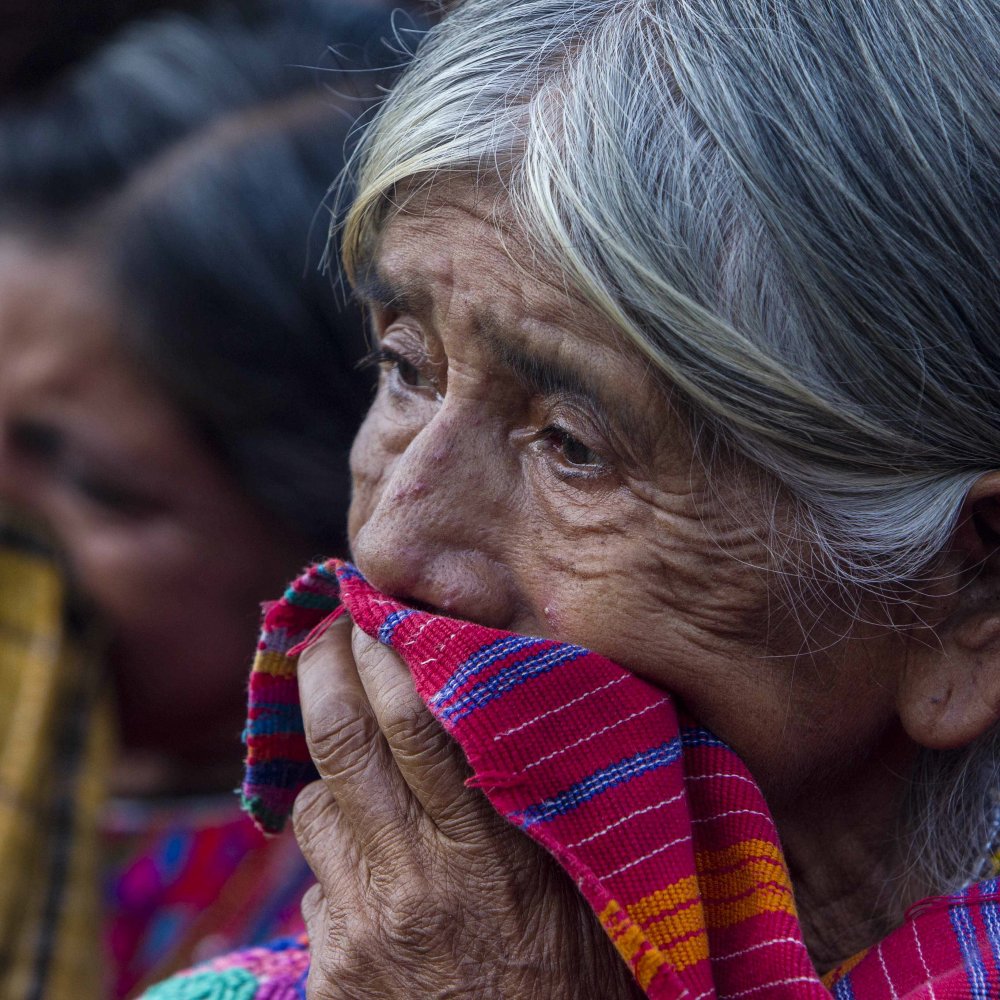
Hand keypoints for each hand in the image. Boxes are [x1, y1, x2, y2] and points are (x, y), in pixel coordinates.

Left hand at [293, 617, 643, 999]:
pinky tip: (373, 871)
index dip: (391, 656)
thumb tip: (539, 718)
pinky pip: (312, 887)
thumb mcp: (594, 890)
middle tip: (326, 631)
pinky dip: (336, 861)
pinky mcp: (332, 975)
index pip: (424, 722)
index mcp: (494, 849)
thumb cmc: (581, 991)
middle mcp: (419, 878)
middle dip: (324, 669)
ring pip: (314, 807)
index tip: (379, 614)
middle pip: (344, 740)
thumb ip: (561, 806)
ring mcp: (366, 928)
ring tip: (358, 765)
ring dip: (330, 776)